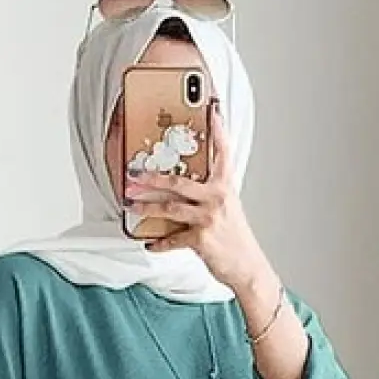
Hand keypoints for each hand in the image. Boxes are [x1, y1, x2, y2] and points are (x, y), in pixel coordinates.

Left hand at [123, 98, 277, 307]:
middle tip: (134, 174)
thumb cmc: (234, 237)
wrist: (247, 267)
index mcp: (225, 187)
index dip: (218, 131)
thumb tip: (184, 185)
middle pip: (180, 181)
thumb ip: (210, 192)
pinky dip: (159, 243)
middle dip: (153, 178)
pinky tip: (149, 244)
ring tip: (131, 205)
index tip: (212, 111)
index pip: (222, 153)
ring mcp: (209, 218)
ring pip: (170, 208)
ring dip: (147, 207)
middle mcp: (217, 198)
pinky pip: (173, 239)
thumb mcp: (227, 208)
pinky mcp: (201, 240)